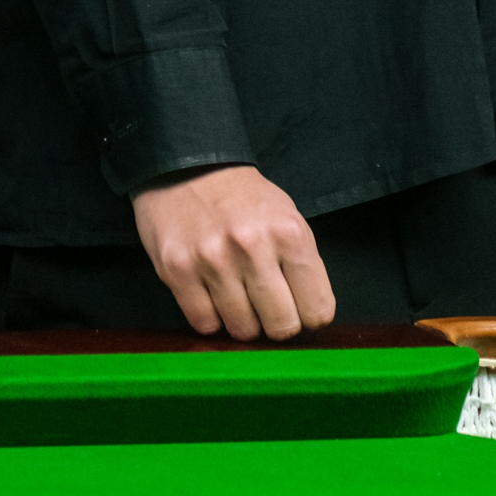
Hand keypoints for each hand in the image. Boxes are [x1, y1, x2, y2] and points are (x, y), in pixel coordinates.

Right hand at [132, 165, 334, 340]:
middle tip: (264, 304)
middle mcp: (252, 246)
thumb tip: (310, 319)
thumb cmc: (244, 198)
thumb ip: (302, 265)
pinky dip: (210, 317)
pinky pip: (204, 324)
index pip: (318, 311)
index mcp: (288, 233)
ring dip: (241, 319)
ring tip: (234, 292)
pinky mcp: (177, 269)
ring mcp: (212, 259)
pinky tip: (210, 292)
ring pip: (242, 331)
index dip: (308, 314)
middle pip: (281, 327)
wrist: (188, 164)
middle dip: (275, 322)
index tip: (296, 306)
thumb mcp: (287, 216)